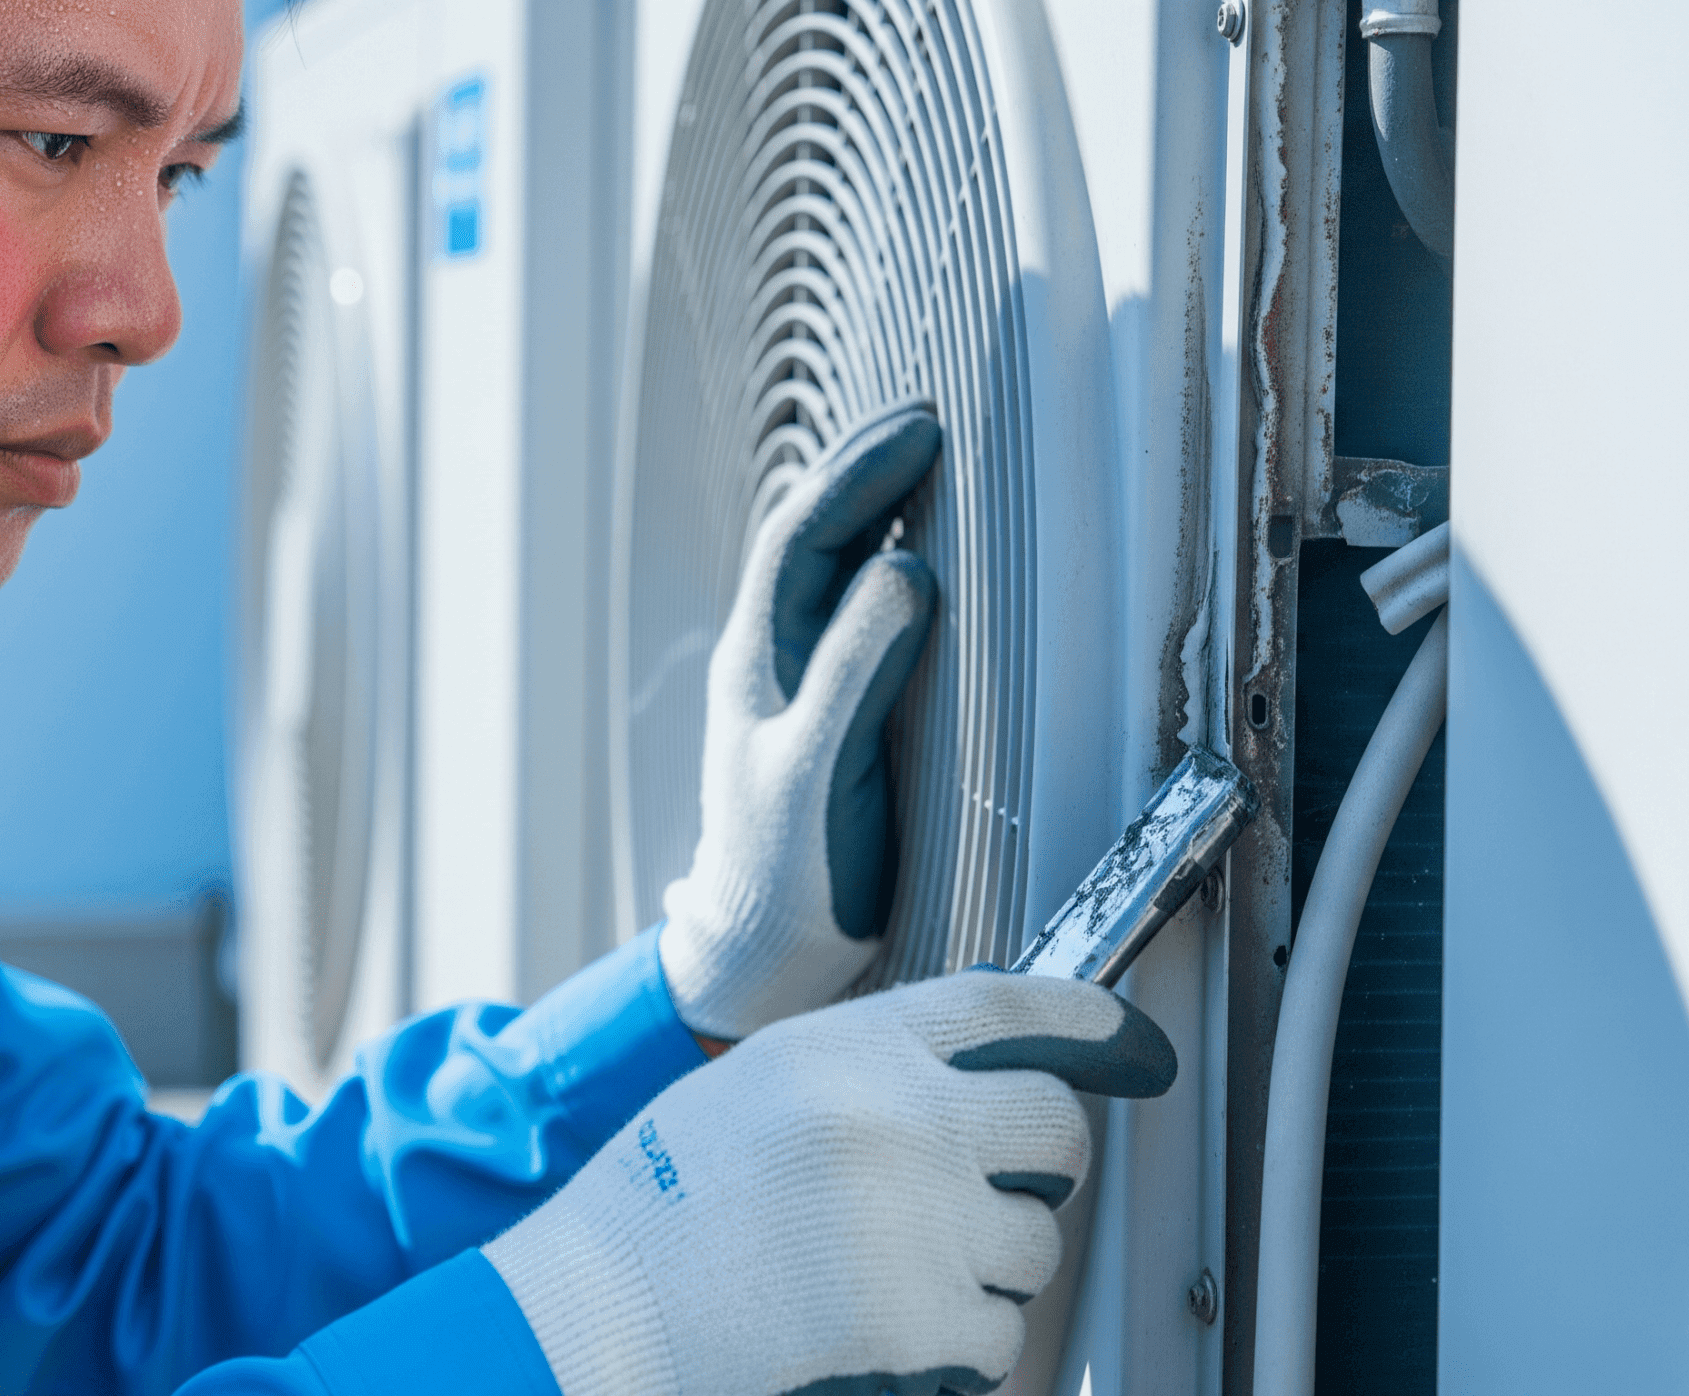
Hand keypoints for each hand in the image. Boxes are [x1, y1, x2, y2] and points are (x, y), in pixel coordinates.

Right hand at [485, 971, 1176, 1395]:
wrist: (603, 1308)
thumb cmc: (665, 1206)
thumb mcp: (761, 1084)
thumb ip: (867, 1066)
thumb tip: (981, 1067)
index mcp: (850, 1049)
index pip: (1009, 1005)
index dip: (1089, 1021)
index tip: (1133, 1046)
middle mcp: (899, 1117)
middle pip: (1056, 1126)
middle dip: (1038, 1168)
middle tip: (981, 1195)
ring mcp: (920, 1217)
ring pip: (1038, 1243)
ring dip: (990, 1269)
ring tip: (890, 1272)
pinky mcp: (923, 1313)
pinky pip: (1001, 1334)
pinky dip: (958, 1347)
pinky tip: (883, 1330)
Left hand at [660, 403, 940, 1040]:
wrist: (766, 956)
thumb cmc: (787, 874)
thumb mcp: (820, 769)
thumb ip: (857, 670)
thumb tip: (902, 570)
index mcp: (760, 661)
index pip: (803, 537)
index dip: (858, 476)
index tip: (920, 431)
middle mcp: (772, 660)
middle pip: (812, 538)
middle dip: (865, 474)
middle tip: (928, 427)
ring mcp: (796, 686)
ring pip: (829, 573)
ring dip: (873, 514)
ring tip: (925, 467)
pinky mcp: (827, 715)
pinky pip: (853, 618)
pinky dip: (885, 571)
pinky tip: (918, 560)